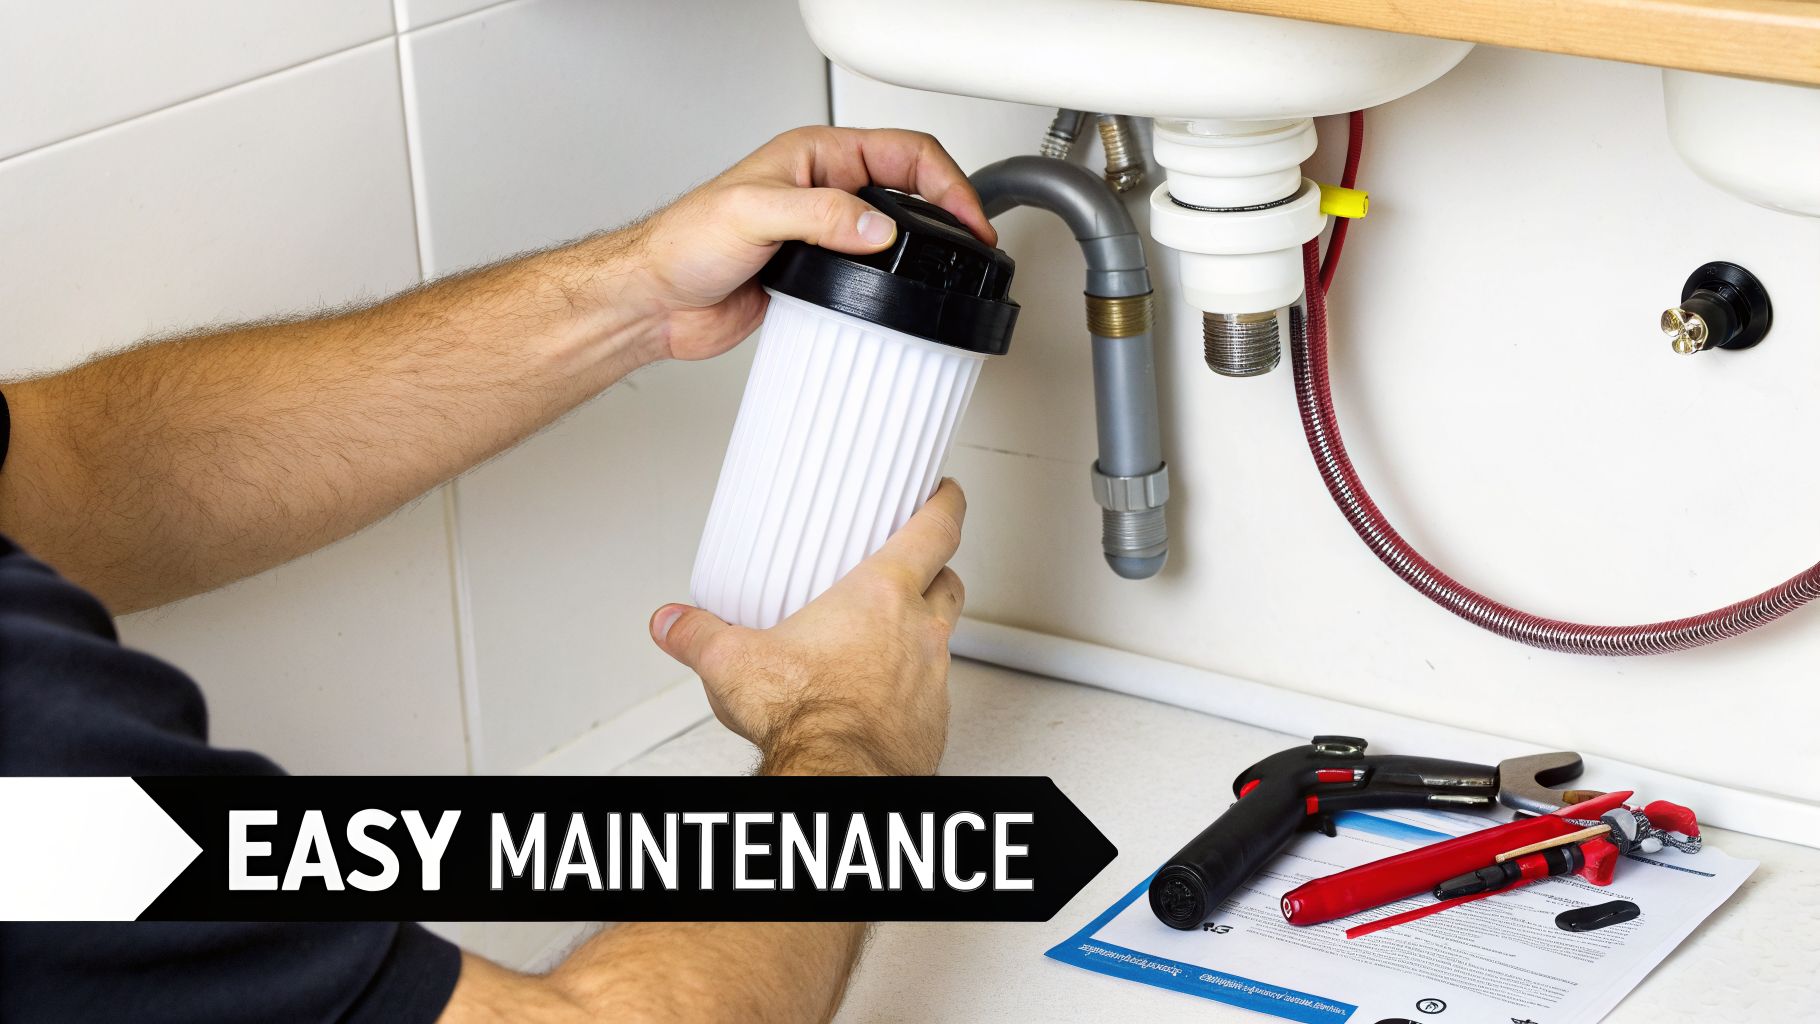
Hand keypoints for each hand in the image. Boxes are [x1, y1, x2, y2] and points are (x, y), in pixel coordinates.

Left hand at [622, 126, 995, 362]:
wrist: (658, 300)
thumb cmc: (685, 242)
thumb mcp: (754, 215)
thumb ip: (820, 216)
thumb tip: (877, 228)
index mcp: (815, 156)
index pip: (903, 153)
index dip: (945, 181)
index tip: (968, 217)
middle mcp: (823, 189)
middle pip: (908, 188)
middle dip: (948, 209)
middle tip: (974, 241)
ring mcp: (824, 232)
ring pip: (894, 232)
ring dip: (923, 247)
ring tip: (952, 266)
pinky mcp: (820, 274)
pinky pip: (872, 274)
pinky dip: (895, 283)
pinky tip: (904, 296)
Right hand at [648, 480, 968, 775]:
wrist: (837, 777)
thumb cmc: (808, 718)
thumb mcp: (733, 663)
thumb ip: (698, 634)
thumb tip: (674, 623)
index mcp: (881, 596)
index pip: (937, 530)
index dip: (946, 504)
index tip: (944, 493)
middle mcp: (919, 633)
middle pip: (950, 582)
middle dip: (937, 569)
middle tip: (916, 565)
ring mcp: (932, 678)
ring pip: (943, 638)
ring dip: (922, 631)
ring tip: (886, 635)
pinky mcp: (931, 721)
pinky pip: (932, 690)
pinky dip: (912, 685)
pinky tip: (879, 693)